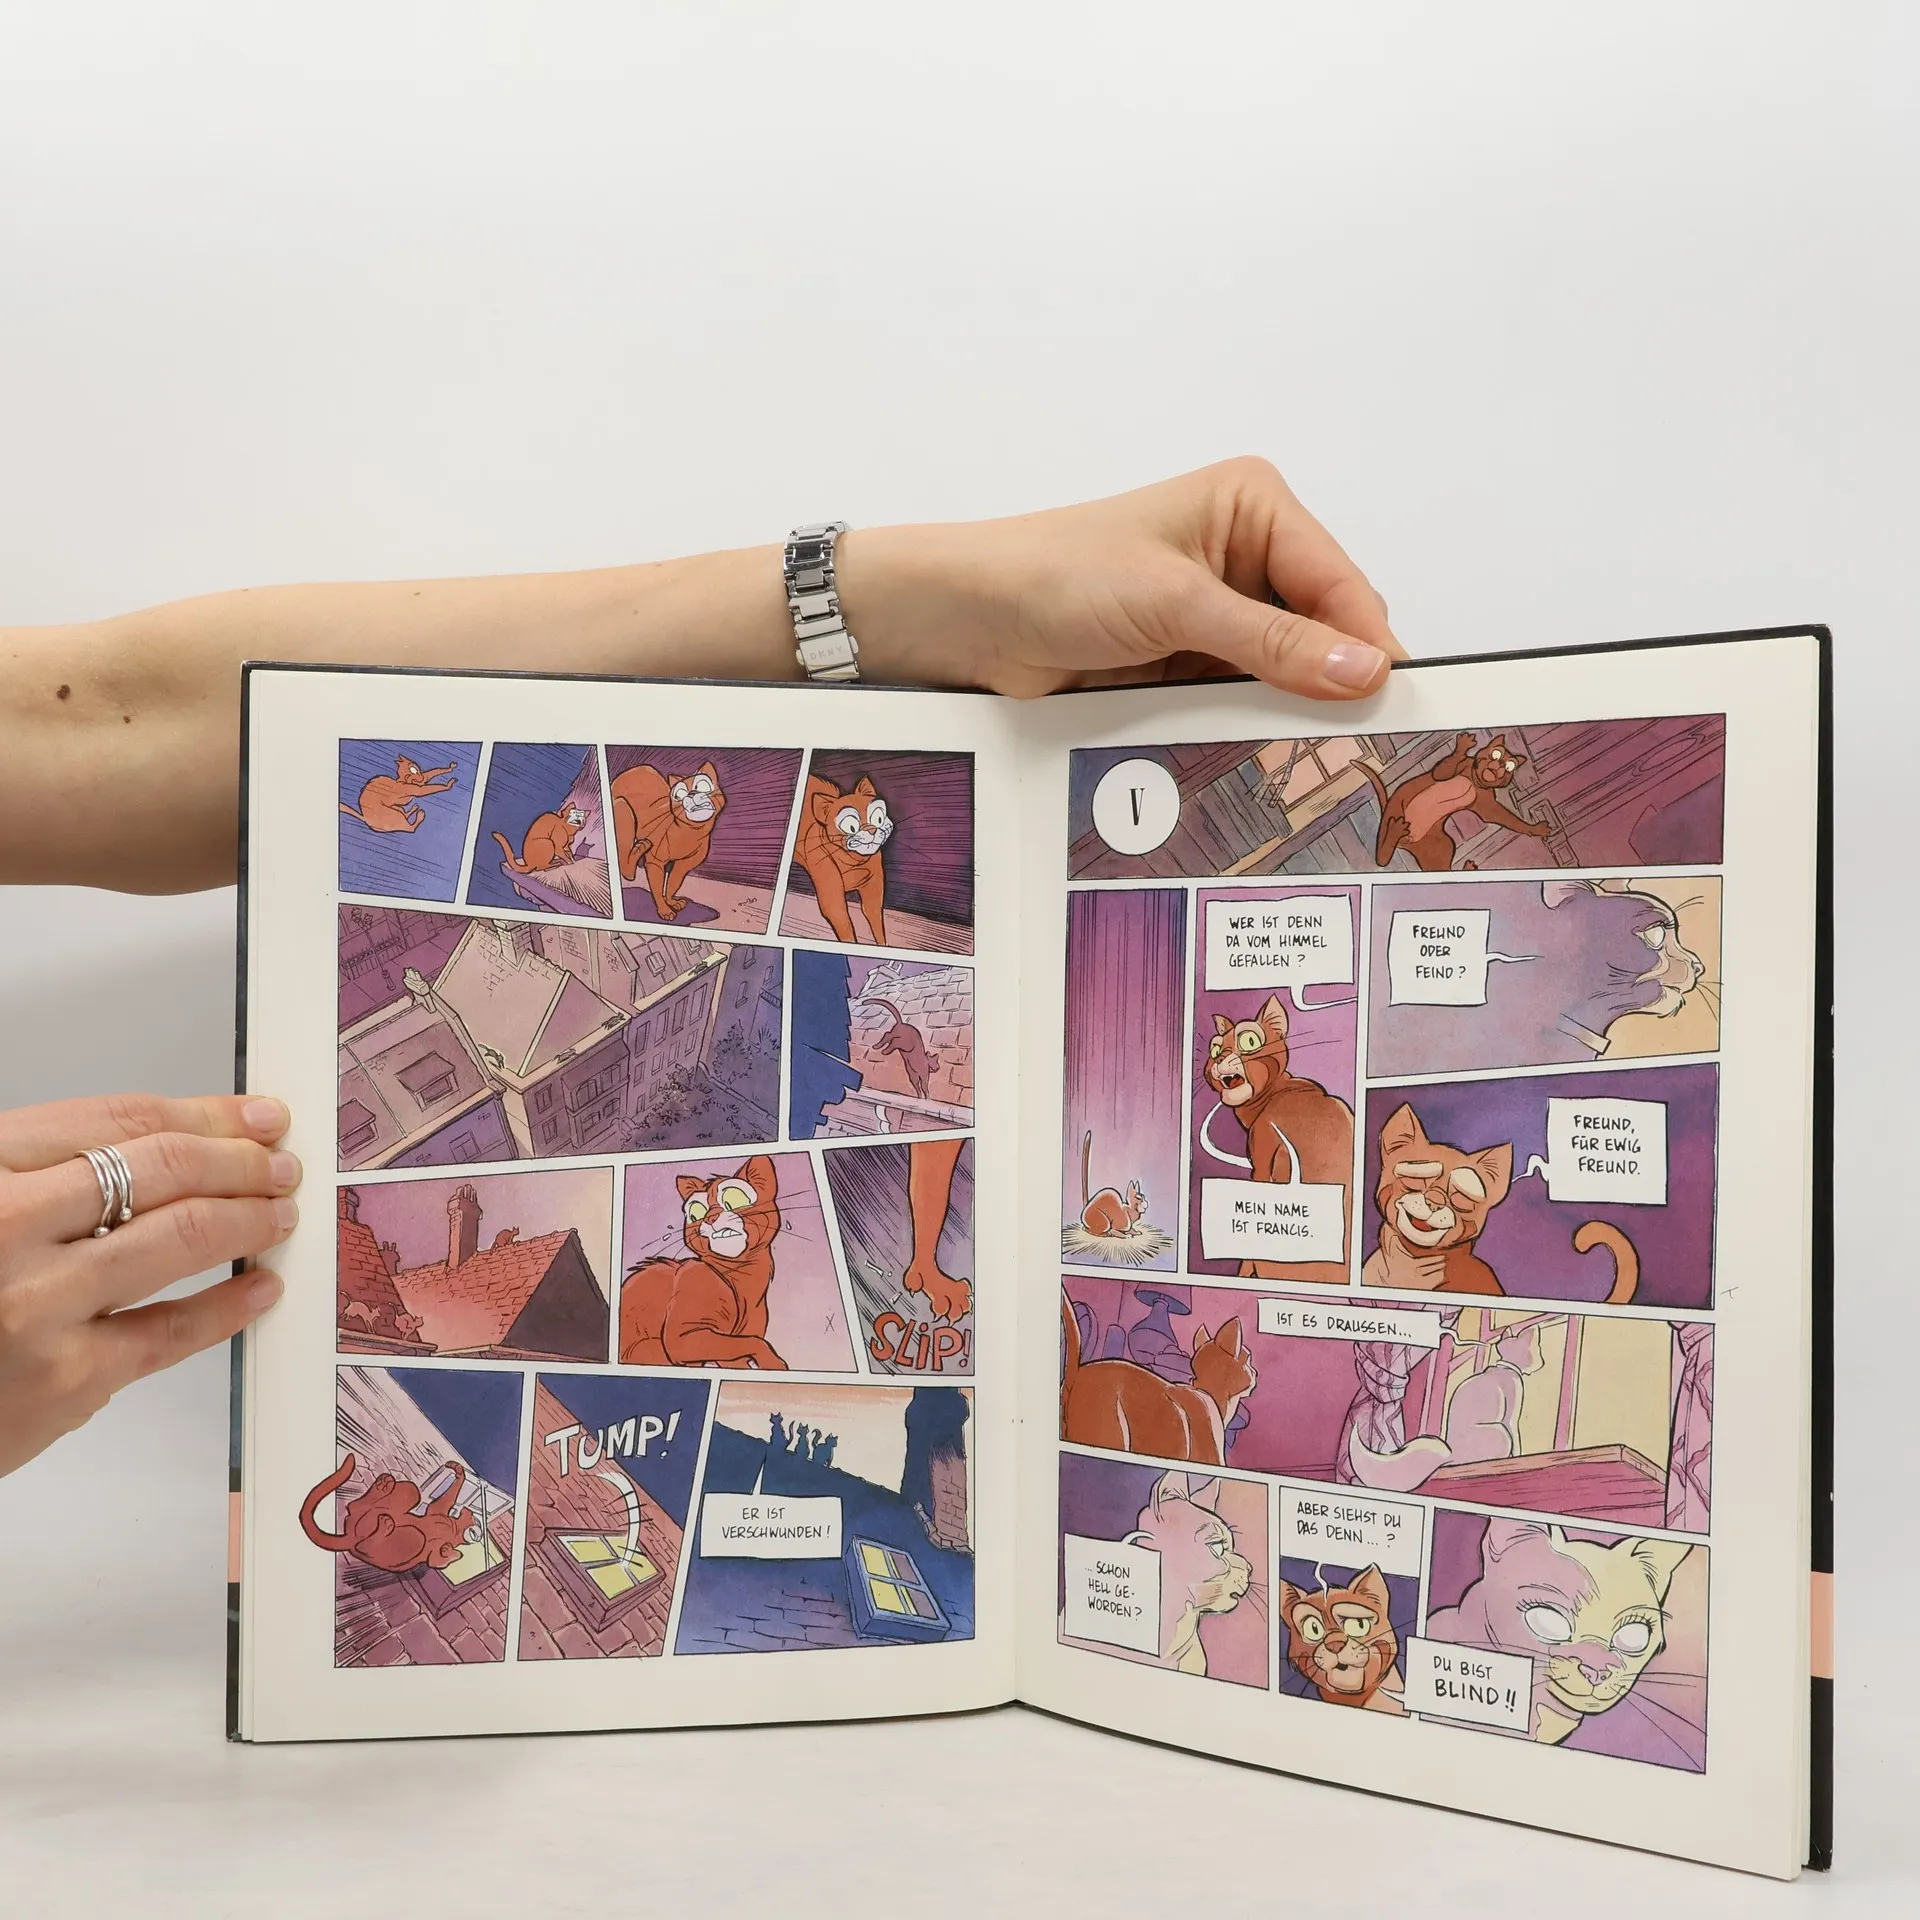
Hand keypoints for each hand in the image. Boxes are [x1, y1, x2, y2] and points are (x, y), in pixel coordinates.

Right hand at [0, 1093, 299, 1476]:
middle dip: (240, 1162)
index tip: (252, 1117)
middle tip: (279, 1165)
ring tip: (278, 1214)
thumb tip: (175, 1147)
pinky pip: (172, 1332)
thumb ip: (51, 1174)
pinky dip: (230, 1305)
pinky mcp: (63, 1378)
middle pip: (162, 1168)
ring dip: (249, 1219)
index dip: (205, 1114)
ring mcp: (36, 1304)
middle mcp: (5, 1227)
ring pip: (180, 1238)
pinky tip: (259, 1288)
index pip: (119, 1119)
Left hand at [843, 456, 1403, 699]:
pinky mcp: (1190, 662)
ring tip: (1309, 755)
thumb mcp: (1176, 604)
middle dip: (1333, 681)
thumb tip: (1362, 669)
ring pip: (1286, 673)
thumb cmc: (1057, 575)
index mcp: (1252, 505)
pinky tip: (1261, 754)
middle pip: (1322, 629)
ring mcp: (1217, 613)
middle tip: (1358, 742)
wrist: (973, 620)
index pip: (1339, 581)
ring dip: (1290, 710)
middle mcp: (1243, 553)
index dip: (1367, 644)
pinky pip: (1242, 700)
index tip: (1392, 705)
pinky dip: (1251, 726)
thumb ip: (1272, 641)